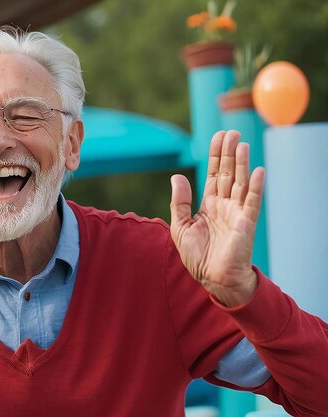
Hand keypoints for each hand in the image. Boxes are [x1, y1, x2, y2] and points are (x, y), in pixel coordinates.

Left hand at [169, 131, 264, 306]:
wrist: (213, 279)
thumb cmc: (197, 256)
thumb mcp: (180, 226)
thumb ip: (179, 201)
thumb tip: (177, 176)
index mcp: (208, 204)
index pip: (212, 174)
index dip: (215, 156)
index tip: (218, 136)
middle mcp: (224, 205)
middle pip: (227, 173)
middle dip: (228, 153)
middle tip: (231, 132)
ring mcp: (236, 213)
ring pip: (239, 182)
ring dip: (241, 163)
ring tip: (242, 144)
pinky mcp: (245, 223)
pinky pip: (251, 202)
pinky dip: (254, 187)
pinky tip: (257, 171)